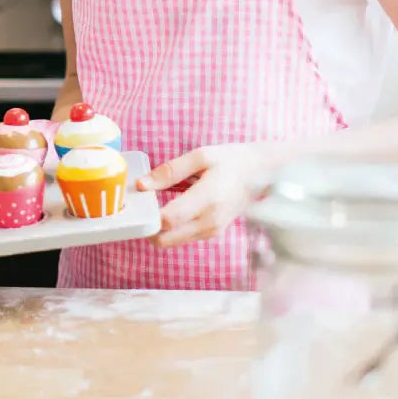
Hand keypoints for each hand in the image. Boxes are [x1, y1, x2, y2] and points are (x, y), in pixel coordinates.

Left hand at [137, 143, 271, 248]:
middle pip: (166, 239)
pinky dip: (170, 230)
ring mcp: (212, 231)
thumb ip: (169, 171)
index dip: (147, 214)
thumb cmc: (230, 161)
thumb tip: (142, 184)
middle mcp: (210, 222)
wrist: (260, 174)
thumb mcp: (200, 156)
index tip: (137, 200)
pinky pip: (183, 238)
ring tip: (152, 206)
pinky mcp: (212, 234)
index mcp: (208, 199)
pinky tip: (167, 210)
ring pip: (172, 242)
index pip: (168, 219)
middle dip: (147, 227)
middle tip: (140, 208)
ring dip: (158, 230)